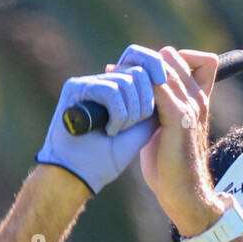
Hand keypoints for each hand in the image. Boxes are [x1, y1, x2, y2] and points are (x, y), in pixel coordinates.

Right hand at [36, 44, 167, 193]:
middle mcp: (102, 81)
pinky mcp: (74, 87)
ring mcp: (87, 82)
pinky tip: (108, 130)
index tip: (163, 98)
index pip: (143, 65)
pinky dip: (117, 114)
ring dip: (130, 113)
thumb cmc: (109, 157)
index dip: (157, 75)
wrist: (82, 176)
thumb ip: (154, 104)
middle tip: (132, 126)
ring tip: (117, 131)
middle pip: (139, 72)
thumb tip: (168, 79)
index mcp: (118, 88)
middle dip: (145, 102)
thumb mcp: (142, 128)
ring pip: (126, 81)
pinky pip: (111, 90)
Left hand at [137, 47, 223, 236]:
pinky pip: (157, 88)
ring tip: (118, 86)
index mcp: (197, 99)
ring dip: (137, 73)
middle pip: (172, 56)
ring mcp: (191, 106)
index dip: (163, 60)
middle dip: (143, 62)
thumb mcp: (162, 128)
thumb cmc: (169, 164)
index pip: (191, 58)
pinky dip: (137, 90)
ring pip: (164, 66)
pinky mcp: (181, 118)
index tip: (138, 74)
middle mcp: (198, 98)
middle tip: (121, 76)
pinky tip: (124, 104)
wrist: (182, 193)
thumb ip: (156, 107)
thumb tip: (129, 85)